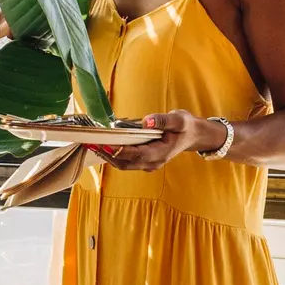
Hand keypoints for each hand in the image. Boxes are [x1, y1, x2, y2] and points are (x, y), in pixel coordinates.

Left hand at [99, 110, 221, 172]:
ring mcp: (148, 164)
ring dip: (108, 155)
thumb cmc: (185, 126)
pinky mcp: (144, 160)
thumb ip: (163, 120)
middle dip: (108, 154)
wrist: (192, 135)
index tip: (105, 143)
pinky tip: (104, 145)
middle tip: (92, 142)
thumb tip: (147, 121)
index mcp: (162, 153)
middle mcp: (153, 162)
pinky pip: (126, 161)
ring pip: (124, 164)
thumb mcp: (179, 119)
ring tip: (93, 144)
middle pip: (126, 163)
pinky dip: (114, 154)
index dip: (120, 150)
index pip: (137, 154)